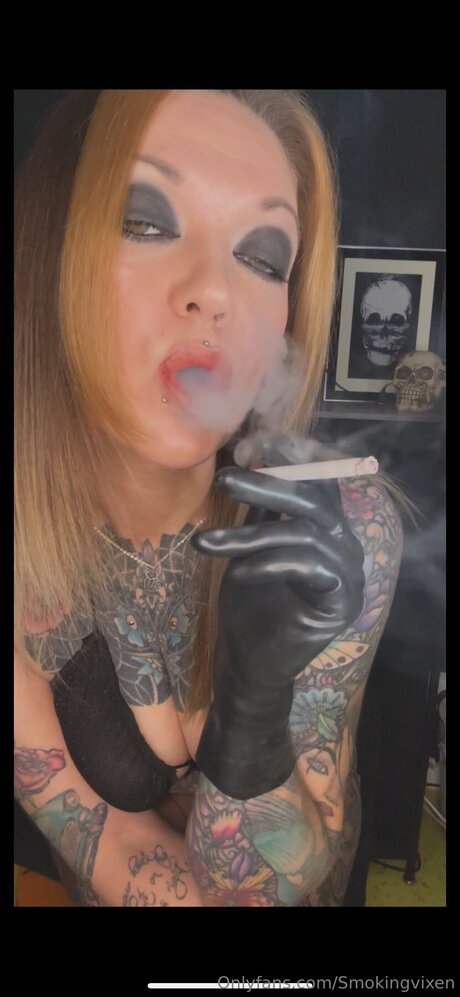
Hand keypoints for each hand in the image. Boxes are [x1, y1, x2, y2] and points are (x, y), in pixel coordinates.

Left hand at [192, 466, 364, 688]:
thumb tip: (255, 456)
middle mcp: (346, 545)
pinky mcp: (342, 603)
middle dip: (268, 482)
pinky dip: (269, 564)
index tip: (251, 445)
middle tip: (224, 477)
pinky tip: (239, 573)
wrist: (250, 663)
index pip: (319, 480)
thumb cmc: (249, 602)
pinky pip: (308, 566)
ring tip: (206, 543)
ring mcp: (350, 575)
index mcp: (328, 528)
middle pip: (315, 500)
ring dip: (250, 534)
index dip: (291, 457)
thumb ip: (263, 508)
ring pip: (304, 533)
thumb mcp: (251, 544)